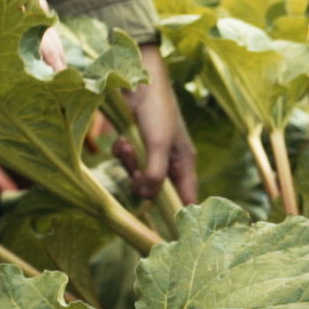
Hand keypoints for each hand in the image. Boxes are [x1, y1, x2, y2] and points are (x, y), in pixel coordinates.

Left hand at [116, 45, 197, 203]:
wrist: (139, 78)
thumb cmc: (156, 109)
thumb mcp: (158, 144)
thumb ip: (155, 174)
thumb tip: (148, 196)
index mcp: (184, 163)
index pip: (187, 199)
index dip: (178, 214)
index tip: (165, 230)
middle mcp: (170, 161)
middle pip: (157, 190)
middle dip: (142, 182)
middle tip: (135, 171)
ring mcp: (153, 153)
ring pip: (139, 175)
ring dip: (129, 164)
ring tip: (126, 146)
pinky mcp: (138, 143)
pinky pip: (128, 160)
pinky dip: (122, 153)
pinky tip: (121, 139)